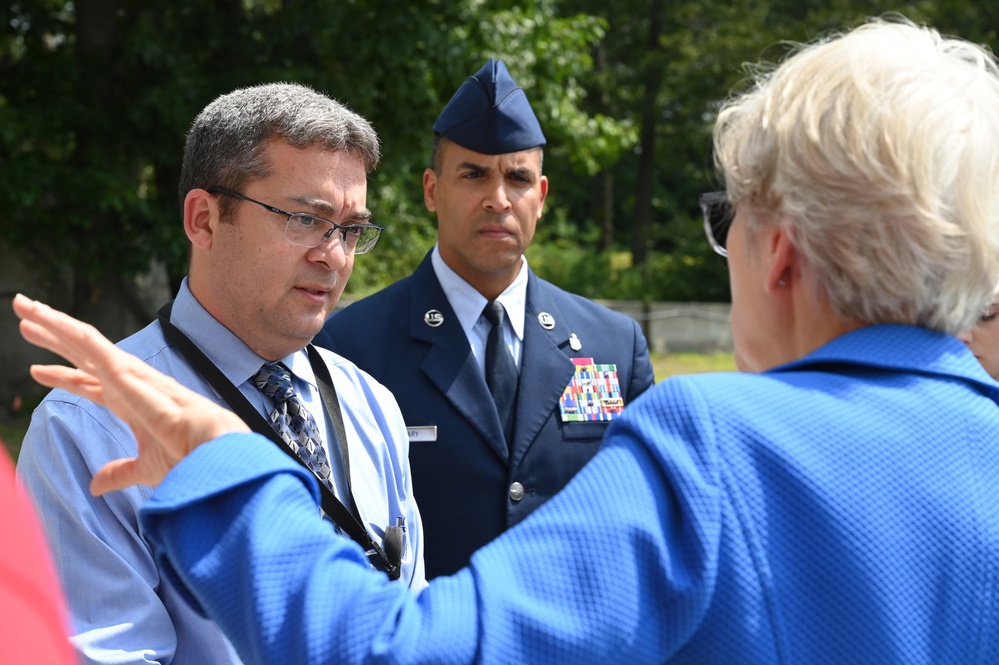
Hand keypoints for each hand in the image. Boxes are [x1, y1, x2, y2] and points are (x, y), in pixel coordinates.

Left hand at [13, 294, 249, 494]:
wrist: (208, 452)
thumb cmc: (187, 456)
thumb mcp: (144, 467)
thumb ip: (119, 472)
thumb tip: (96, 486)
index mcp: (128, 402)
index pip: (89, 384)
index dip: (63, 376)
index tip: (36, 371)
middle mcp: (125, 382)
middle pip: (81, 354)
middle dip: (53, 338)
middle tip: (25, 322)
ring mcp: (125, 374)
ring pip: (83, 340)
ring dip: (52, 323)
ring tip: (23, 307)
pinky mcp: (126, 371)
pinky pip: (92, 344)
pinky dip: (69, 330)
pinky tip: (48, 319)